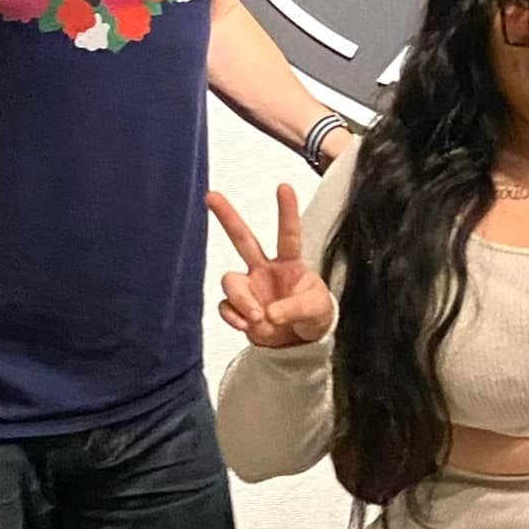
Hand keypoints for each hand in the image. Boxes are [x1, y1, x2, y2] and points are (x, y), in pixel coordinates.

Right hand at [208, 186, 334, 347]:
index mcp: (289, 263)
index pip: (288, 234)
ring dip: (241, 299)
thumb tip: (269, 313)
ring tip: (257, 317)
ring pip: (230, 280)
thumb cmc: (314, 315)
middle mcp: (265, 269)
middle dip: (227, 217)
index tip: (284, 187)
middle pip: (243, 239)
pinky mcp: (239, 309)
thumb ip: (294, 308)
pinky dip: (234, 317)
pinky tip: (247, 324)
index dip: (286, 211)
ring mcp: (250, 287)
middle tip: (211, 196)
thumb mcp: (316, 309)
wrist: (301, 342)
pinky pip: (226, 307)